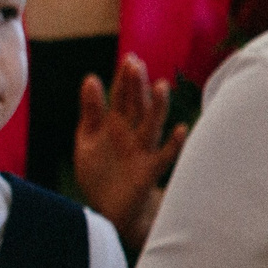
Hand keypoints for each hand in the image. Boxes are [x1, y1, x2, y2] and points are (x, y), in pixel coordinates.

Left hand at [72, 56, 185, 253]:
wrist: (108, 209)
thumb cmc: (99, 172)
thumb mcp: (87, 140)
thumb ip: (90, 112)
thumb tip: (91, 78)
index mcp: (116, 125)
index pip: (121, 97)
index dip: (123, 79)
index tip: (128, 59)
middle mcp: (132, 134)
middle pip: (136, 106)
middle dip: (136, 86)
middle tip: (136, 64)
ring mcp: (143, 151)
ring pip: (152, 125)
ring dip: (157, 107)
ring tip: (160, 87)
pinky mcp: (149, 170)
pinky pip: (165, 156)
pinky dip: (174, 144)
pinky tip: (180, 130)